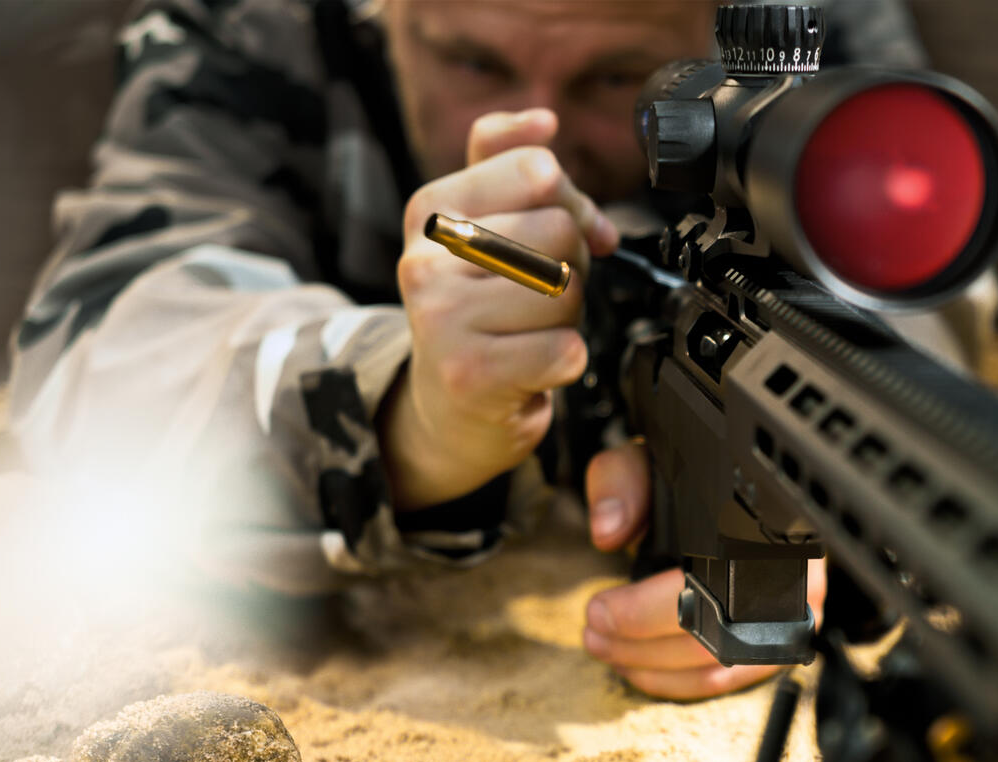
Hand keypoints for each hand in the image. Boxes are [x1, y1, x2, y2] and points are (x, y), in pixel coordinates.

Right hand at [381, 109, 619, 509]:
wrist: (452, 405)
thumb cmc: (480, 308)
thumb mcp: (484, 223)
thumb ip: (508, 160)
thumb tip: (543, 120)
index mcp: (432, 208)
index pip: (539, 170)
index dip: (572, 206)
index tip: (559, 240)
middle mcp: (425, 259)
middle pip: (560, 231)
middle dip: (572, 267)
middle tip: (537, 297)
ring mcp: (441, 319)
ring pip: (567, 290)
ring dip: (569, 318)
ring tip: (531, 331)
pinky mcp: (470, 374)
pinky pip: (566, 350)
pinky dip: (567, 361)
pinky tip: (534, 365)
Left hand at [581, 443, 828, 699]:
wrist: (725, 496)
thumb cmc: (688, 485)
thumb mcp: (650, 463)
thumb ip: (621, 482)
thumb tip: (609, 531)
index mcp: (766, 527)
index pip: (708, 587)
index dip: (646, 612)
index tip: (600, 610)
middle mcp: (794, 575)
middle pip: (712, 638)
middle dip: (640, 644)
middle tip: (593, 633)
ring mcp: (794, 616)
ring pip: (718, 666)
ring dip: (652, 667)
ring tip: (606, 647)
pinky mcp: (779, 644)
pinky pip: (727, 680)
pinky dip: (675, 681)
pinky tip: (637, 665)